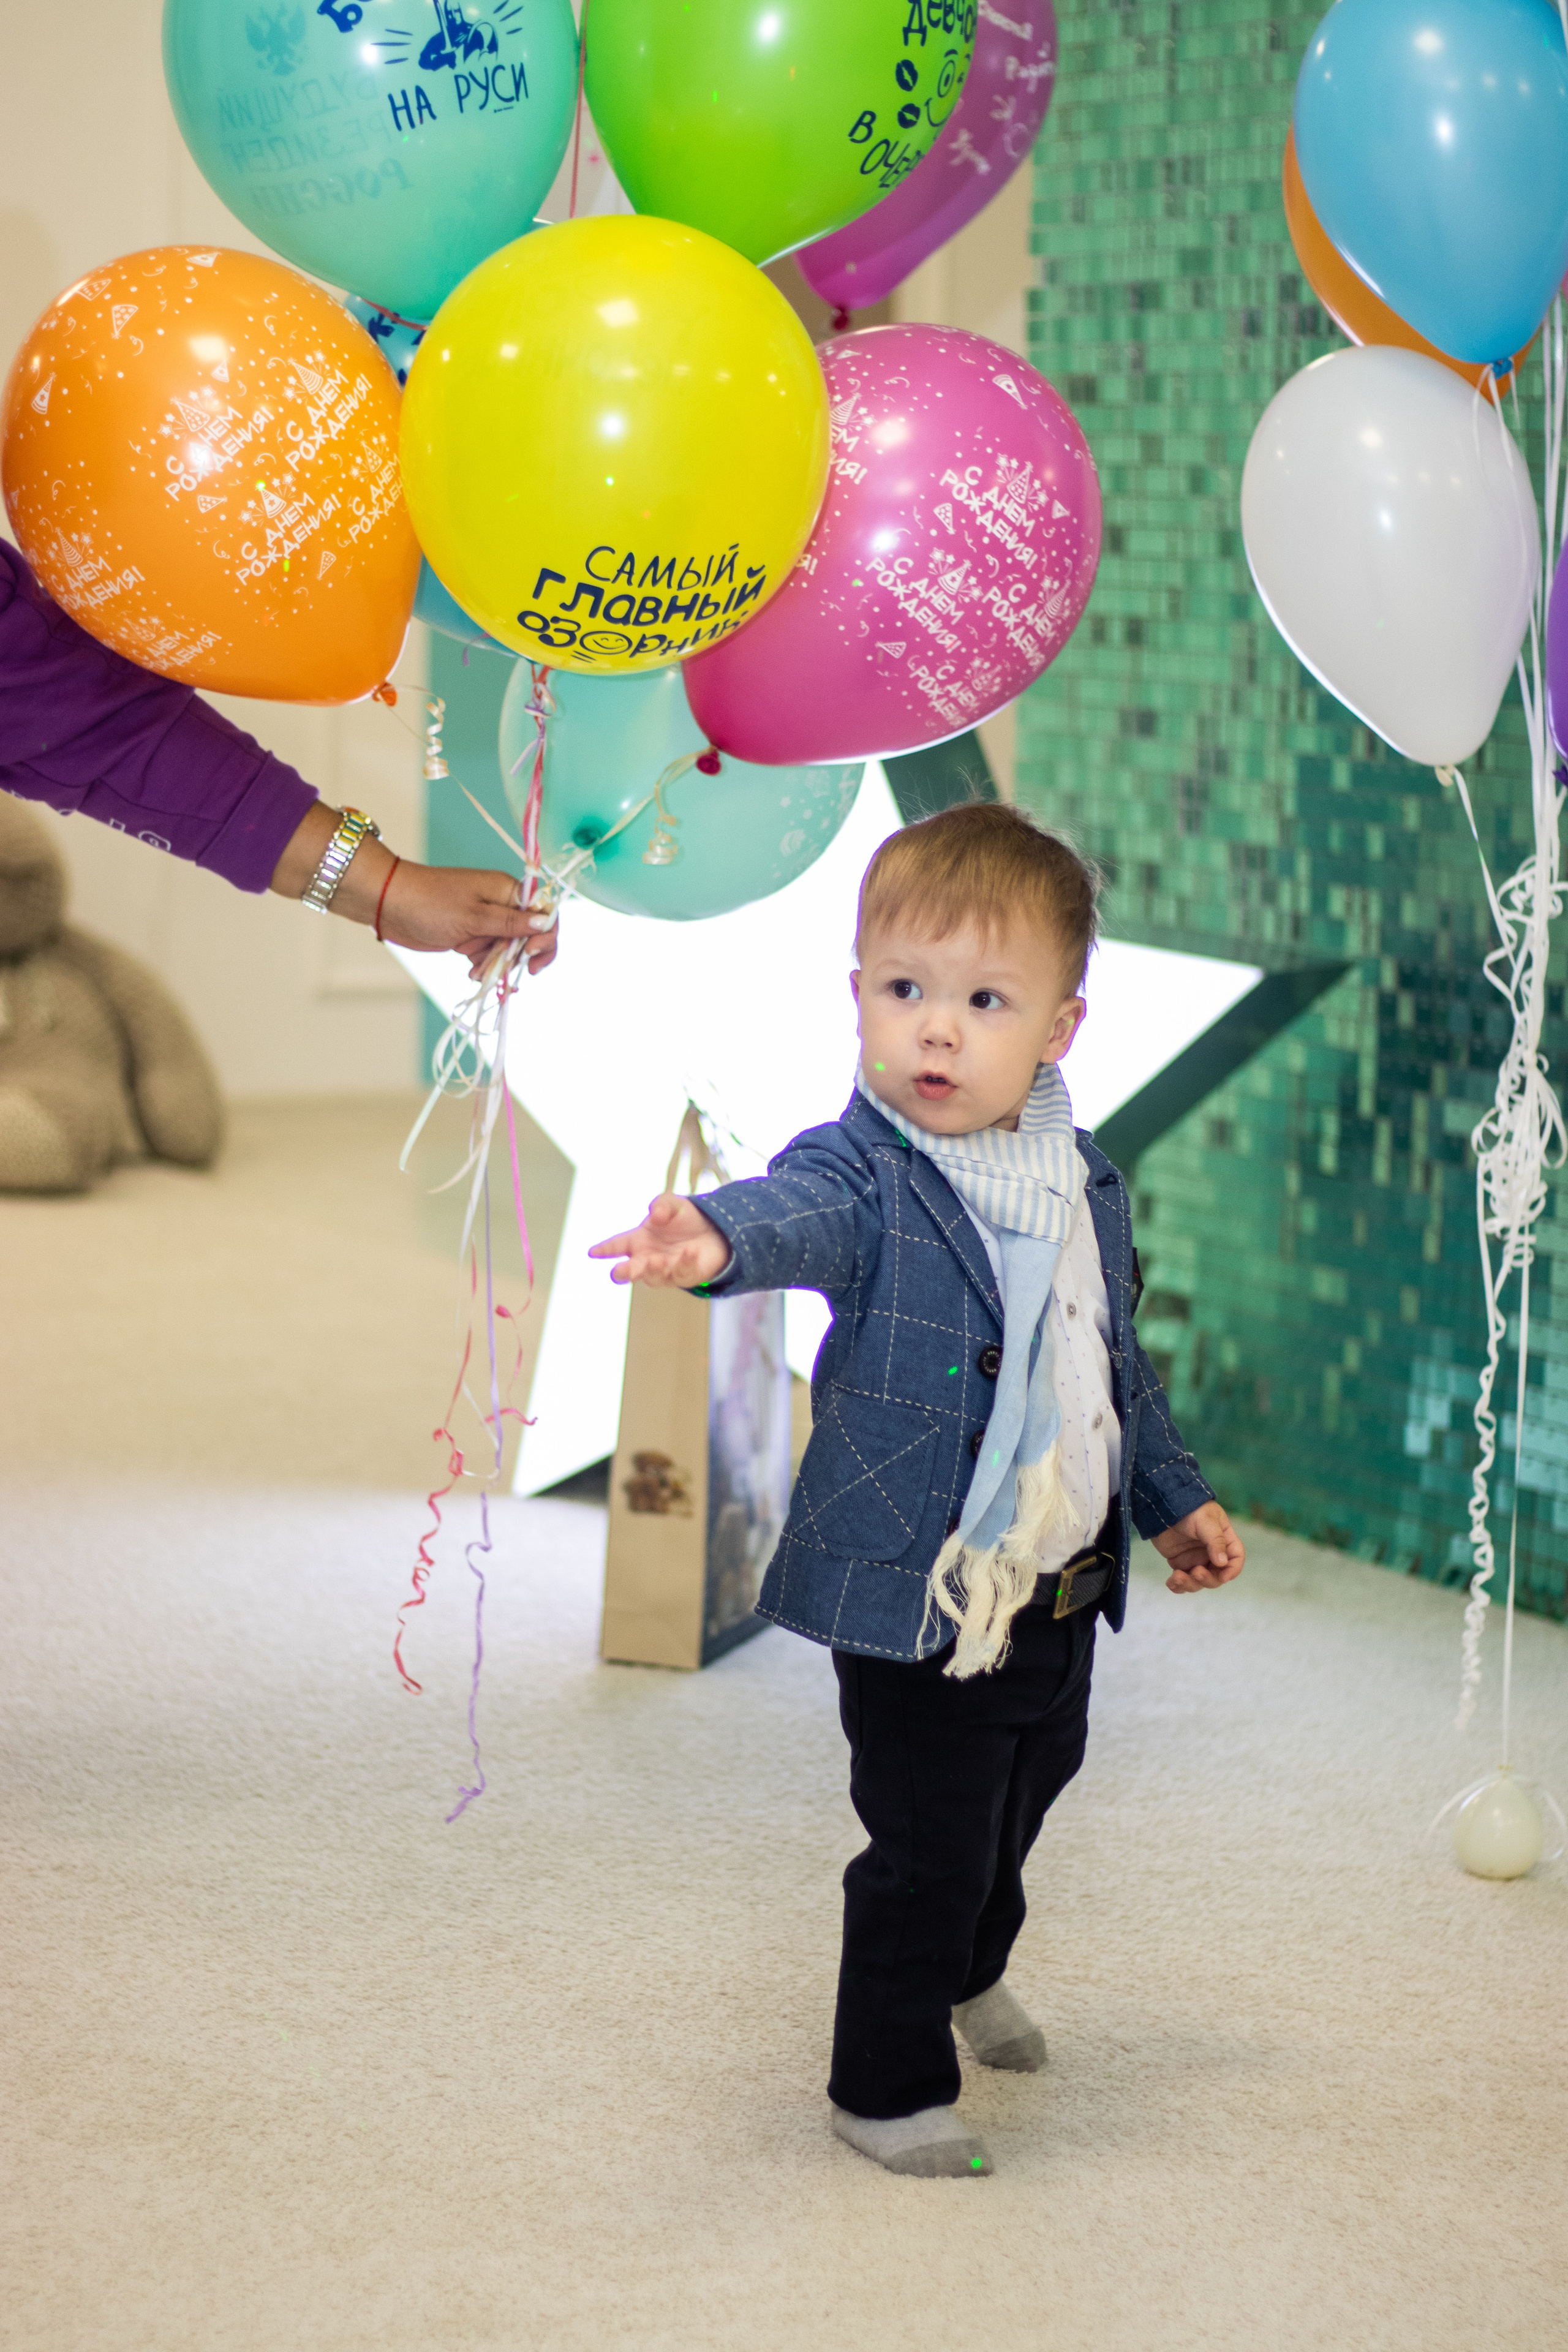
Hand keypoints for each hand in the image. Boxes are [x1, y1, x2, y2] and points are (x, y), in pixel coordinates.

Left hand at [374, 859, 558, 979]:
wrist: (390, 905)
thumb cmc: (429, 903)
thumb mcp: (474, 916)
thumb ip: (511, 923)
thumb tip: (545, 923)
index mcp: (508, 890)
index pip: (544, 913)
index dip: (545, 936)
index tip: (531, 954)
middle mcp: (502, 904)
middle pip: (531, 935)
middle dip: (522, 956)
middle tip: (516, 973)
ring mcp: (486, 921)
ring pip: (510, 950)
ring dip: (500, 965)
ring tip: (478, 971)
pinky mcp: (472, 936)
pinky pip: (490, 955)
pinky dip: (485, 966)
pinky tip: (472, 972)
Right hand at [589, 1193, 729, 1288]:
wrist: (715, 1231)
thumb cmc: (685, 1219)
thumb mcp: (673, 1204)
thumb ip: (662, 1204)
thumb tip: (655, 1215)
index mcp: (638, 1240)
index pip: (616, 1245)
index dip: (603, 1249)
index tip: (592, 1252)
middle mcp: (647, 1258)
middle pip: (629, 1271)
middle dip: (623, 1273)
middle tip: (618, 1272)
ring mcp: (665, 1270)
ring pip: (653, 1278)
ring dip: (653, 1270)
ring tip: (656, 1261)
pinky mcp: (685, 1276)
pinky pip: (682, 1273)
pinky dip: (685, 1262)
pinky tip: (690, 1252)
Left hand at [1151, 1502, 1245, 1592]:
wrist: (1163, 1505)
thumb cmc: (1190, 1509)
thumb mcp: (1206, 1521)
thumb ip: (1216, 1541)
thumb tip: (1222, 1563)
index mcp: (1224, 1540)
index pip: (1236, 1558)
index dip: (1232, 1570)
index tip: (1223, 1577)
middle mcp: (1212, 1553)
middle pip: (1217, 1575)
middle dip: (1207, 1579)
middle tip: (1195, 1572)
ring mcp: (1196, 1559)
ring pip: (1199, 1582)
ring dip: (1189, 1584)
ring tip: (1177, 1577)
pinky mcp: (1180, 1563)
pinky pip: (1182, 1581)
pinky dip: (1178, 1586)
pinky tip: (1171, 1582)